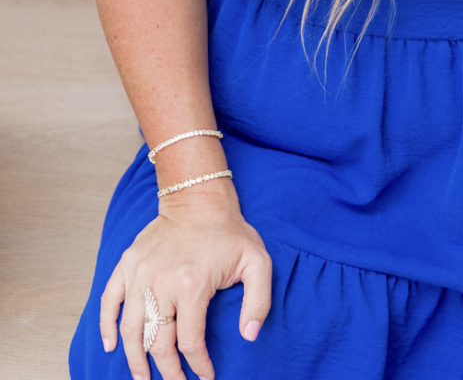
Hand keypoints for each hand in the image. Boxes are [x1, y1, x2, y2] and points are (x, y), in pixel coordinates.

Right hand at [99, 185, 271, 379]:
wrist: (198, 197)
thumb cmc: (229, 232)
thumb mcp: (257, 262)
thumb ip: (259, 301)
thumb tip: (249, 336)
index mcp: (192, 286)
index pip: (190, 342)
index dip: (198, 366)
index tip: (205, 376)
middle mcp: (161, 283)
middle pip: (158, 343)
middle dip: (167, 371)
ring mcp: (140, 274)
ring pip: (131, 330)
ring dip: (135, 360)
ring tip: (142, 378)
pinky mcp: (127, 265)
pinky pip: (110, 301)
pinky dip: (106, 326)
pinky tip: (111, 346)